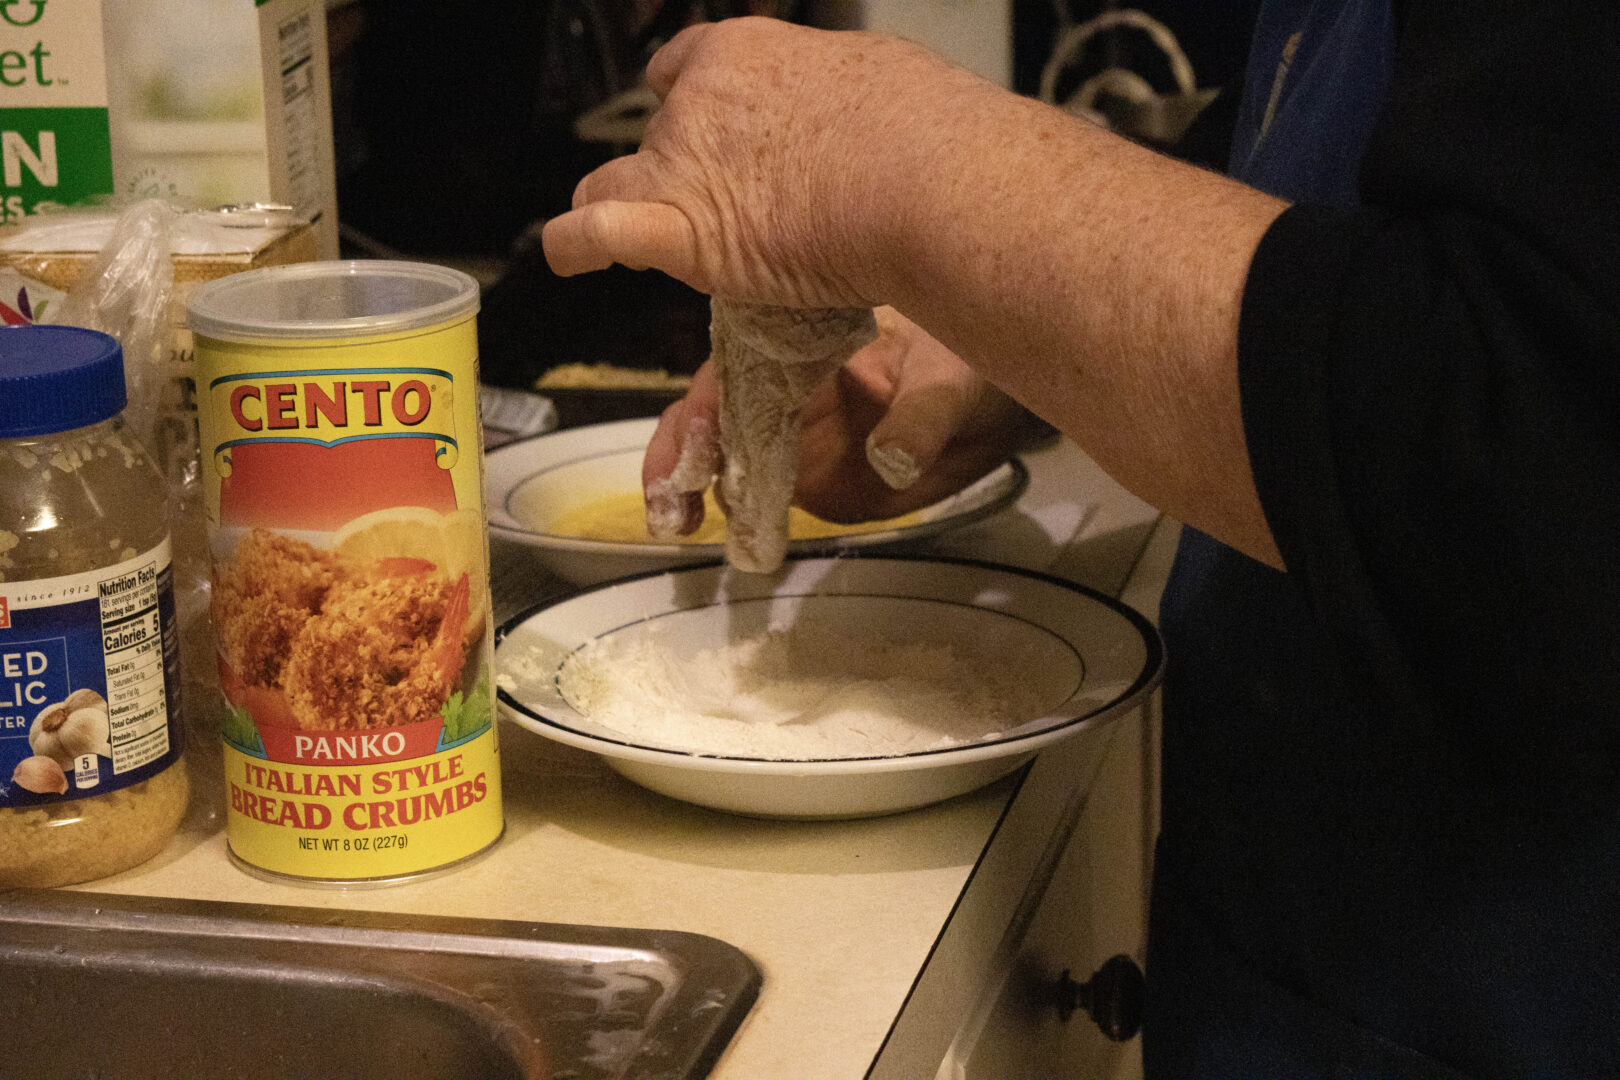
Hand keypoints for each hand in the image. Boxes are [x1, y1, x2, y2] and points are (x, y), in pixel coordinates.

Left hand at [542, 18, 979, 306]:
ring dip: (633, 207)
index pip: (686, 67)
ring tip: (663, 240)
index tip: (708, 127)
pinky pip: (596, 232)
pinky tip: (569, 256)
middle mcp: (699, 100)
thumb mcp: (877, 79)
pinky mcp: (684, 231)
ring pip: (616, 181)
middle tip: (739, 207)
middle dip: (683, 168)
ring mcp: (683, 163)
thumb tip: (841, 121)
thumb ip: (832, 98)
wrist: (926, 183)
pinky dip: (575, 245)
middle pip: (661, 134)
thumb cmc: (924, 133)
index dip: (690, 101)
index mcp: (746, 53)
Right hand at [643, 308, 1039, 536]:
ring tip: (677, 526)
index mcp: (801, 336)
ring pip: (722, 450)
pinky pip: (759, 486)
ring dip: (692, 487)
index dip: (702, 411)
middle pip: (708, 410)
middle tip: (668, 509)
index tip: (690, 455)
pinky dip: (738, 512)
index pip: (731, 368)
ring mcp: (791, 424)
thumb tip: (891, 460)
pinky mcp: (808, 465)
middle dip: (676, 456)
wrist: (996, 392)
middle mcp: (782, 377)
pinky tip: (737, 540)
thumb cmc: (970, 361)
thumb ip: (925, 416)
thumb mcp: (957, 378)